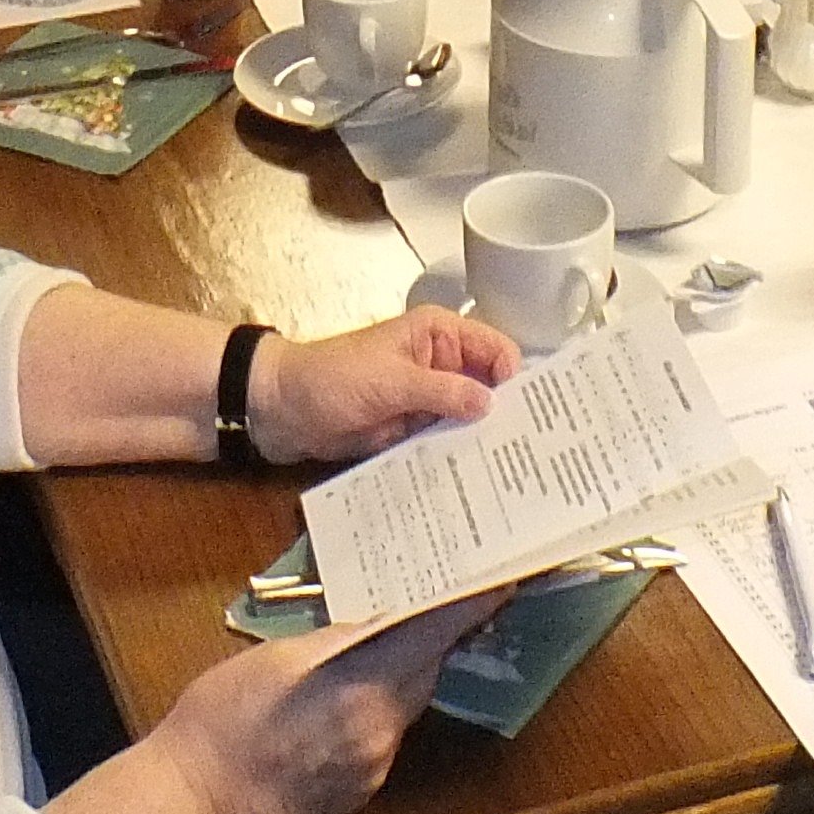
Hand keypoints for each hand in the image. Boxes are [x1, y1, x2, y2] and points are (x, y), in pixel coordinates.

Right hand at [79, 597, 501, 813]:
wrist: (188, 804)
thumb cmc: (221, 717)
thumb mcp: (277, 658)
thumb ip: (337, 639)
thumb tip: (379, 620)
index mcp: (363, 691)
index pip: (435, 640)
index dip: (472, 608)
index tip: (504, 579)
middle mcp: (381, 735)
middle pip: (426, 674)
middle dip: (434, 637)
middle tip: (440, 596)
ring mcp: (372, 770)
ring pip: (404, 708)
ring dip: (401, 675)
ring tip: (380, 644)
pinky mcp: (356, 796)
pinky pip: (382, 739)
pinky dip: (376, 712)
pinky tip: (342, 701)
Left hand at [249, 306, 516, 464]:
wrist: (278, 409)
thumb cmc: (331, 379)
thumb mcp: (390, 382)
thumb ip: (442, 391)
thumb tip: (491, 405)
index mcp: (438, 334)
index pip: (495, 349)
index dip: (515, 378)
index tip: (534, 414)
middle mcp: (439, 363)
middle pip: (487, 387)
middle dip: (505, 413)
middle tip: (534, 451)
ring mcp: (426, 398)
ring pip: (468, 418)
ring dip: (482, 440)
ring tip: (513, 472)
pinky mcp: (411, 429)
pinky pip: (444, 441)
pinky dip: (457, 455)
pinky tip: (478, 479)